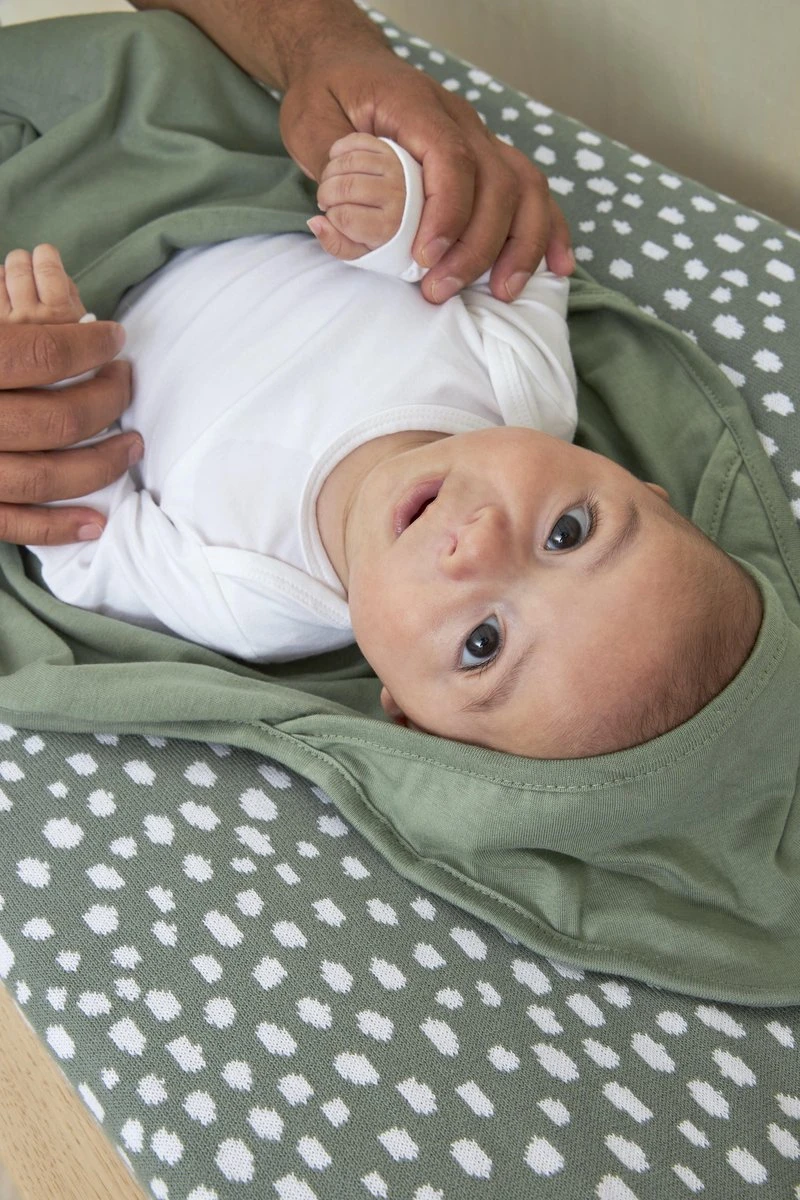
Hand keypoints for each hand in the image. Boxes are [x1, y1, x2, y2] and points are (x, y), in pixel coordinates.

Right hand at [0, 246, 140, 545]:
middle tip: (126, 381)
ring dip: (101, 465)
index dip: (90, 345)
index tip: (114, 338)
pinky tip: (94, 522)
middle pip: (58, 417)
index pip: (42, 353)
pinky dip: (56, 527)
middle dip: (108, 400)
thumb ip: (5, 323)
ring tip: (132, 446)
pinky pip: (12, 524)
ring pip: (46, 476)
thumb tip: (61, 303)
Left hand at [280, 48, 573, 304]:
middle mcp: (460, 119)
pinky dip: (549, 229)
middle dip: (477, 246)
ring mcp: (480, 137)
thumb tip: (336, 223)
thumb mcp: (310, 124)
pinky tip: (557, 266)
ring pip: (525, 186)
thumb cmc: (328, 92)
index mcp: (417, 105)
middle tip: (440, 290)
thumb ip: (330, 173)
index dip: (447, 214)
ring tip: (504, 291)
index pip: (450, 159)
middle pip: (496, 181)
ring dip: (521, 243)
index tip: (425, 259)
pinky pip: (531, 190)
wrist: (346, 63)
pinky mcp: (487, 157)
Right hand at [308, 133, 405, 260]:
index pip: (345, 217)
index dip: (330, 217)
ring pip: (349, 162)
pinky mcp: (391, 150)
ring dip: (329, 173)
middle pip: (345, 187)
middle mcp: (397, 195)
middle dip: (325, 194)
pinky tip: (336, 164)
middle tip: (324, 201)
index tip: (333, 219)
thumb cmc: (380, 237)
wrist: (412, 215)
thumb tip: (314, 222)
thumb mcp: (360, 251)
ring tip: (330, 185)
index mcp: (390, 226)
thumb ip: (335, 244)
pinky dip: (338, 150)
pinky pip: (357, 141)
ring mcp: (396, 168)